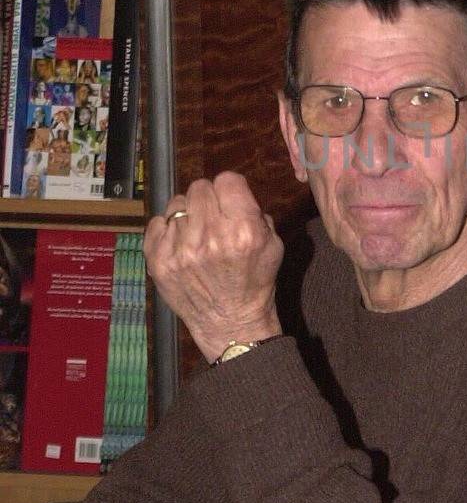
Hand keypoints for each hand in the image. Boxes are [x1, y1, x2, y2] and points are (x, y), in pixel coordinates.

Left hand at [144, 172, 283, 362]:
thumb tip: (232, 192)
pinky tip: (180, 245)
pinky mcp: (158, 260)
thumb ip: (254, 213)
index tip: (230, 202)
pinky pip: (156, 222)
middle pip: (200, 188)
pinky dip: (168, 231)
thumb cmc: (254, 282)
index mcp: (243, 230)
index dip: (230, 190)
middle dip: (209, 200)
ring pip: (176, 203)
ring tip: (196, 234)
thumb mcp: (273, 244)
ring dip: (187, 215)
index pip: (227, 180)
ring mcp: (180, 249)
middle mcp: (210, 236)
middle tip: (213, 218)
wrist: (230, 322)